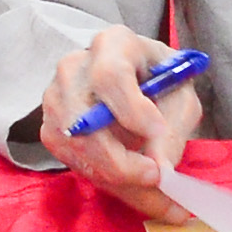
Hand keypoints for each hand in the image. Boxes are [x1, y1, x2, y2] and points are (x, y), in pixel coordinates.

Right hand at [33, 27, 195, 225]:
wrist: (137, 82)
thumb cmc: (160, 83)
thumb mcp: (180, 98)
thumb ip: (173, 130)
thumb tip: (161, 168)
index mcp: (112, 45)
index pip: (109, 75)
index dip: (131, 109)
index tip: (157, 132)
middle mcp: (74, 68)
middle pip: (84, 120)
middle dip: (121, 161)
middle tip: (156, 177)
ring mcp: (56, 98)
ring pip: (76, 148)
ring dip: (116, 177)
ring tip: (151, 186)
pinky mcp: (51, 128)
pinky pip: (72, 162)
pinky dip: (104, 179)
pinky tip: (129, 180)